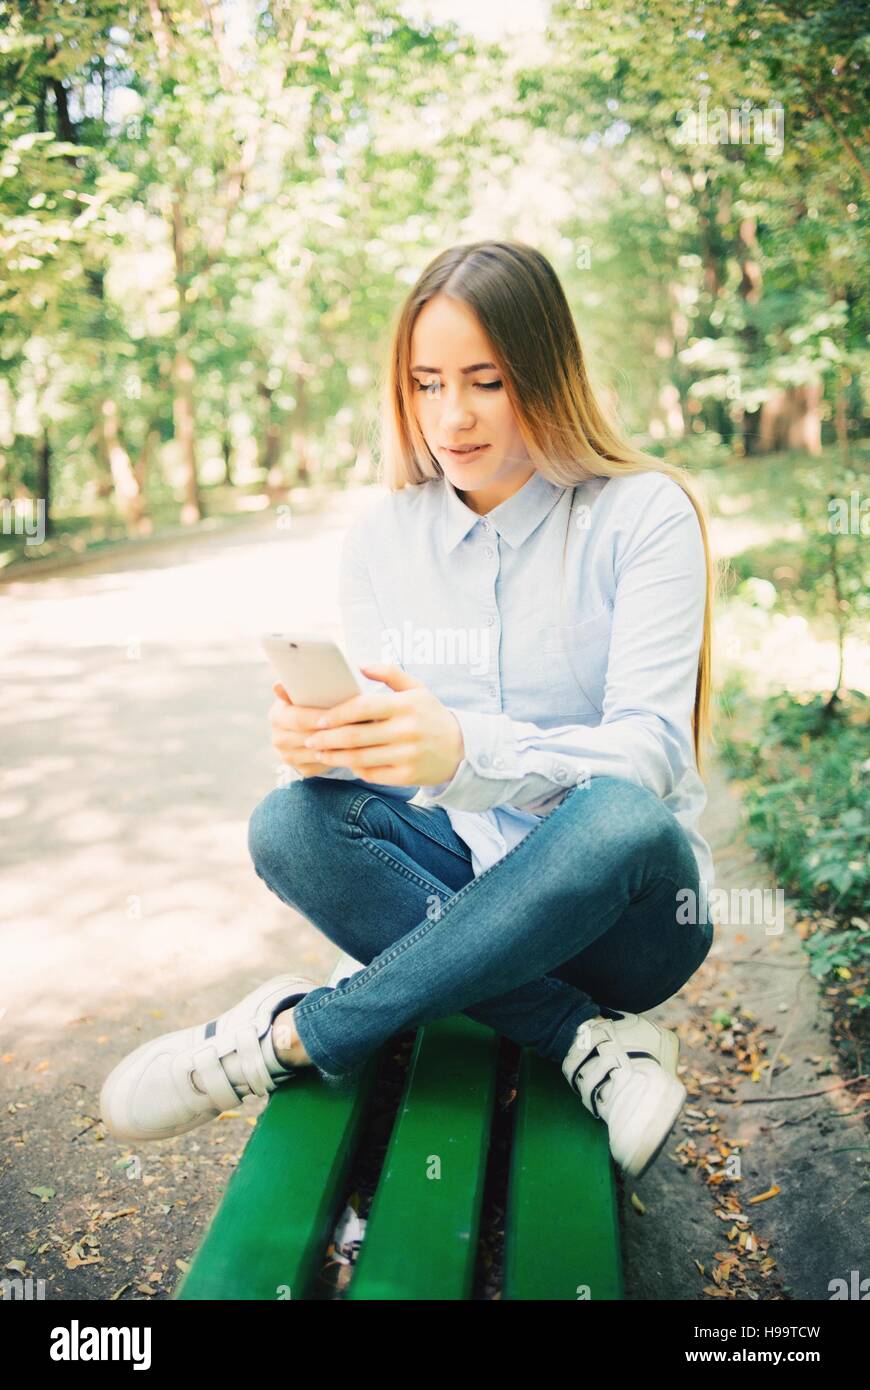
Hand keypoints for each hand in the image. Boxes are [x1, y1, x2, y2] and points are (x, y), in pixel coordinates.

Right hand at [269, 682, 346, 778]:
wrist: (310, 726)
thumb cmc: (312, 704)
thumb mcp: (305, 694)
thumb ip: (295, 689)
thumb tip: (277, 686)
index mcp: (277, 717)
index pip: (298, 719)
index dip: (318, 717)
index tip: (338, 713)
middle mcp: (278, 739)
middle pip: (307, 738)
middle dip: (331, 732)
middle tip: (354, 726)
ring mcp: (288, 757)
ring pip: (316, 754)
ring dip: (336, 746)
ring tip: (356, 737)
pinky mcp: (302, 770)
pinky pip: (321, 766)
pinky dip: (336, 758)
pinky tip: (351, 749)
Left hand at [299, 663, 464, 787]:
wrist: (461, 750)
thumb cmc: (431, 715)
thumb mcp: (418, 688)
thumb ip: (390, 673)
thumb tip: (359, 666)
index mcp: (405, 706)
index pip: (362, 708)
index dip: (336, 714)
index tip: (318, 719)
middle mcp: (406, 731)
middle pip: (356, 736)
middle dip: (327, 739)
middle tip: (309, 739)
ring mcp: (407, 756)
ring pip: (360, 758)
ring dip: (335, 756)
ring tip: (319, 753)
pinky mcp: (407, 777)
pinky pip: (372, 774)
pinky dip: (355, 769)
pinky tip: (344, 763)